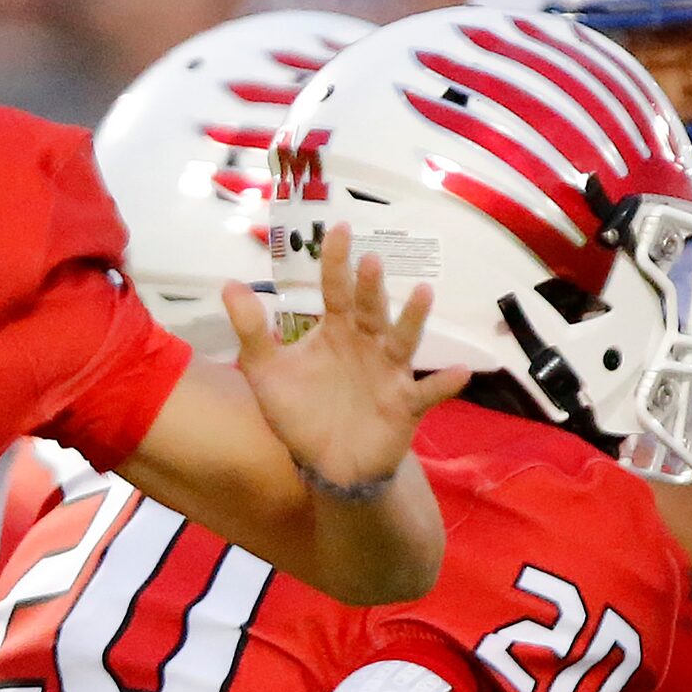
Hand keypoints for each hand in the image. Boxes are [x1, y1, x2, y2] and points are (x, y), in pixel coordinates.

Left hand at [223, 224, 468, 493]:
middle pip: (370, 310)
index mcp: (336, 331)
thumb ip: (250, 330)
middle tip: (370, 261)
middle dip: (370, 287)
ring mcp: (389, 372)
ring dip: (414, 317)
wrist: (326, 462)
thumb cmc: (301, 410)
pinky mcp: (404, 404)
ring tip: (424, 293)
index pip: (336, 290)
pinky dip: (443, 383)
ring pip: (403, 340)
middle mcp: (367, 344)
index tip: (339, 228)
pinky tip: (461, 371)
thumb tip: (230, 283)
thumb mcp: (266, 371)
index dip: (336, 261)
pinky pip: (426, 392)